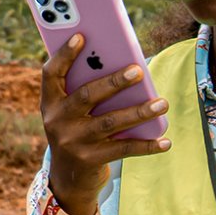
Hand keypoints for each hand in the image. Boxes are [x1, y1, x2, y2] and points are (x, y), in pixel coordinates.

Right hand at [41, 34, 170, 214]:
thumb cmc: (77, 131)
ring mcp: (73, 141)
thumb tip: (126, 68)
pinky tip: (165, 141)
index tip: (81, 36)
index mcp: (50, 103)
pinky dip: (146, 145)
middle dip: (113, 82)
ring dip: (138, 112)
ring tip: (162, 103)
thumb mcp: (72, 112)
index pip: (51, 74)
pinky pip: (123, 149)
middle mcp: (57, 121)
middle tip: (138, 70)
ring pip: (110, 122)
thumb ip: (86, 91)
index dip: (64, 55)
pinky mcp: (90, 160)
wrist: (69, 178)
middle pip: (86, 96)